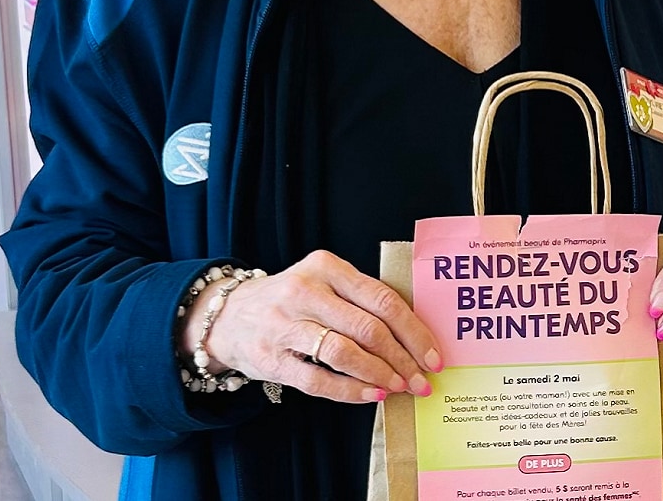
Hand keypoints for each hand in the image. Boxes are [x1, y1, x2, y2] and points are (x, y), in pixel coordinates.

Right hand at [181, 251, 441, 404]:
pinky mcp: (269, 357)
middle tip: (422, 380)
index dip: (413, 331)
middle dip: (403, 359)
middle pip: (368, 328)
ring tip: (399, 387)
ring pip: (344, 352)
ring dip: (379, 374)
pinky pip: (317, 378)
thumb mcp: (325, 283)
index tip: (434, 355)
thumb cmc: (292, 300)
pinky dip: (349, 390)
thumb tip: (414, 337)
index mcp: (327, 267)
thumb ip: (362, 300)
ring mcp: (284, 324)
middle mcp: (306, 291)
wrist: (228, 316)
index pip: (382, 299)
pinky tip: (371, 395)